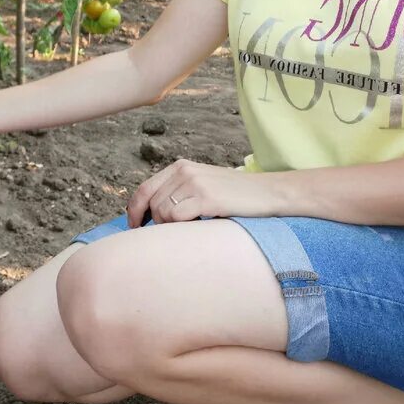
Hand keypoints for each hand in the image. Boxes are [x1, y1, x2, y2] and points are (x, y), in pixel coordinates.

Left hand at [124, 159, 287, 227]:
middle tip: (163, 237)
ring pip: (162, 211)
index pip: (143, 189)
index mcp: (180, 166)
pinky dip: (179, 228)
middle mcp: (184, 171)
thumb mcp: (203, 184)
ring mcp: (195, 183)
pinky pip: (177, 216)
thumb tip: (151, 214)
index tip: (134, 228)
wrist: (270, 192)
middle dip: (153, 224)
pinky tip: (195, 229)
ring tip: (188, 229)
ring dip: (169, 227)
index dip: (133, 211)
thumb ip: (178, 191)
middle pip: (150, 203)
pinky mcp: (207, 198)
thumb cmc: (236, 195)